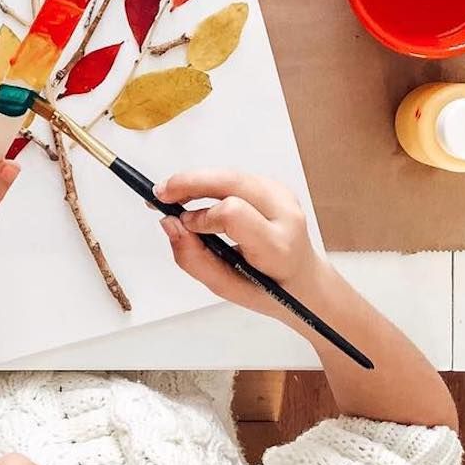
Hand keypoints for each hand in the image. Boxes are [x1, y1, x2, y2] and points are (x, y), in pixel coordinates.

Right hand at [155, 170, 322, 317]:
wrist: (304, 280)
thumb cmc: (268, 289)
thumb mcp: (226, 287)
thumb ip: (194, 258)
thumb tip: (170, 225)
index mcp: (277, 245)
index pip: (233, 214)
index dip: (201, 217)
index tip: (182, 225)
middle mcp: (285, 214)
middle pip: (231, 181)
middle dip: (190, 182)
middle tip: (160, 194)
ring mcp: (282, 196)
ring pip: (230, 175)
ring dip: (197, 181)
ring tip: (173, 195)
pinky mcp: (275, 187)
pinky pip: (234, 177)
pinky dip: (210, 184)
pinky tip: (196, 197)